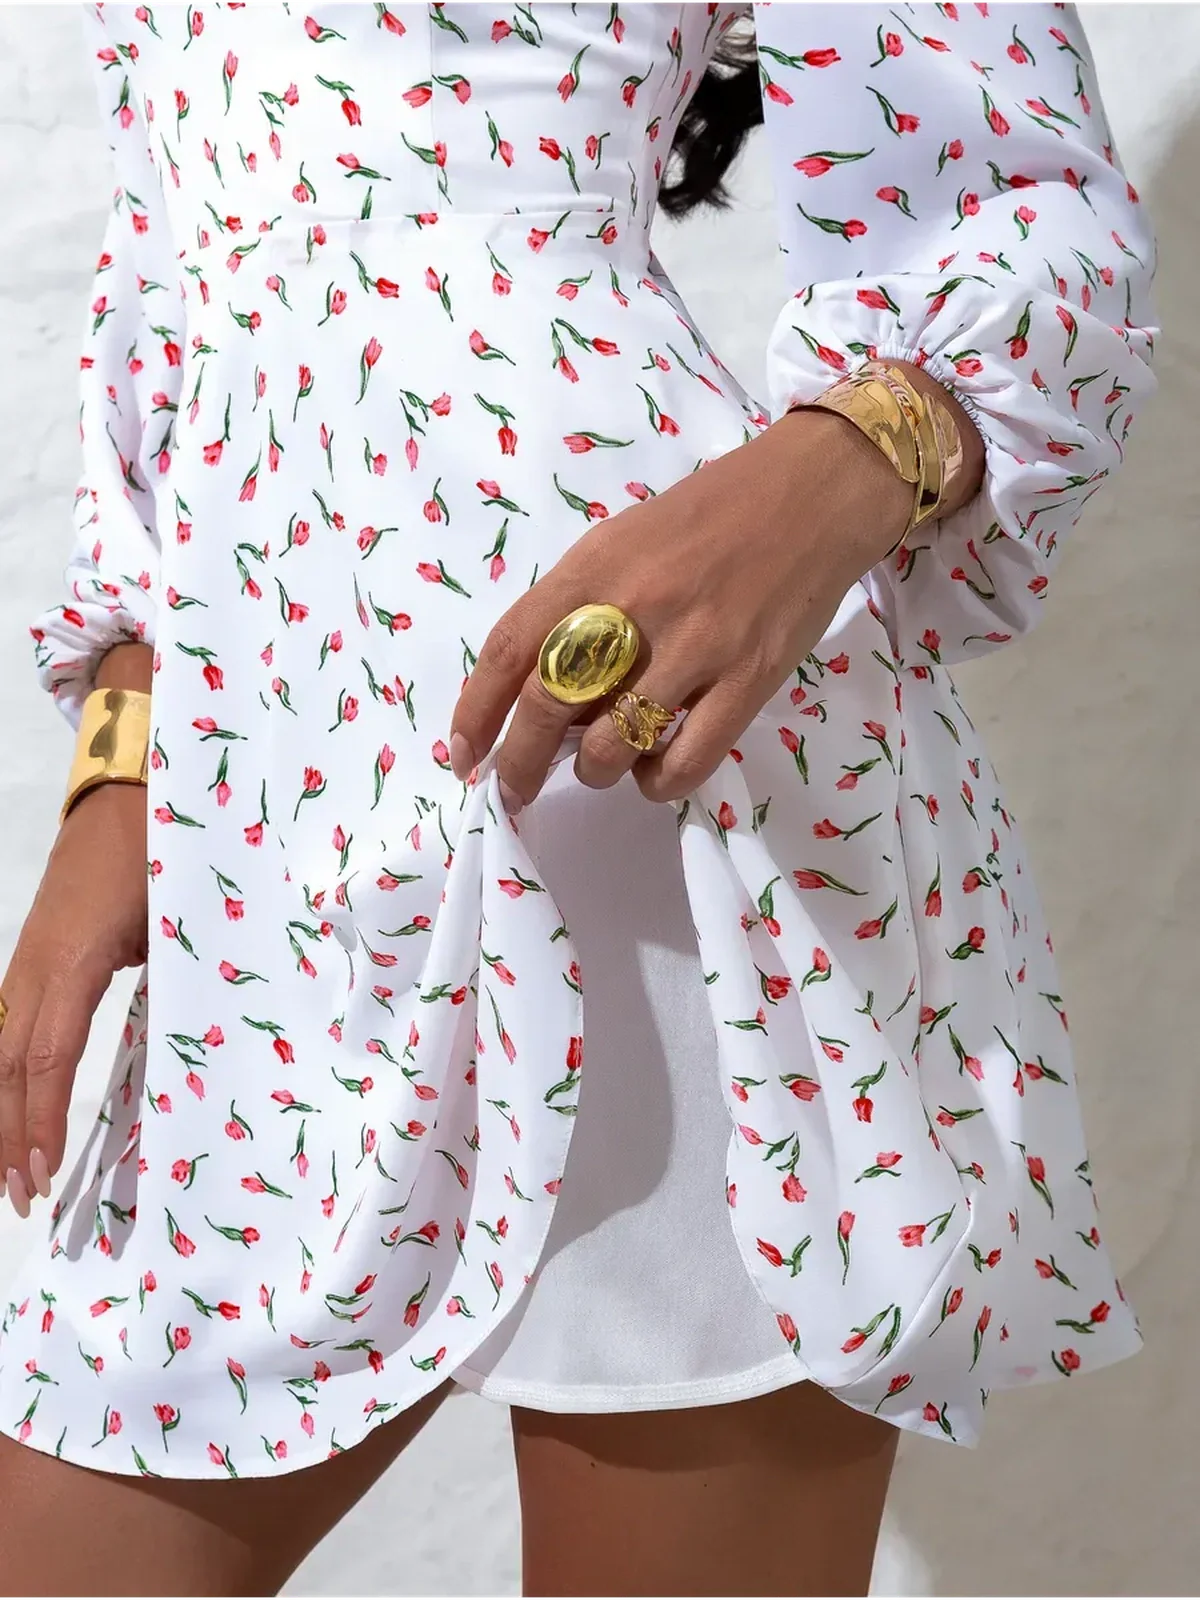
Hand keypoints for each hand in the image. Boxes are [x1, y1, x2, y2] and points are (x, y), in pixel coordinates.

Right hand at [0, 776, 148, 1218]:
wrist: (126, 794)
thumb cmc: (162, 851)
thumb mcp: (176, 919)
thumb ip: (179, 980)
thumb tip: (200, 1045)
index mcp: (73, 959)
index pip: (47, 1056)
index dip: (40, 1119)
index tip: (40, 1174)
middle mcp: (35, 964)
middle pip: (7, 1064)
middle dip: (5, 1135)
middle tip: (17, 1198)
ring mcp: (26, 959)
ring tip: (5, 1172)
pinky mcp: (32, 956)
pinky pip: (7, 1026)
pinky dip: (4, 1075)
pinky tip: (9, 1107)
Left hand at [449, 406, 915, 810]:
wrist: (810, 497)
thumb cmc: (706, 520)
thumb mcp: (621, 544)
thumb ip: (576, 609)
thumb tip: (540, 696)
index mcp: (592, 568)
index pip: (508, 649)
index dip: (475, 714)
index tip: (464, 757)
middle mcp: (634, 606)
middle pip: (549, 706)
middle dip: (521, 764)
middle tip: (517, 789)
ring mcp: (695, 646)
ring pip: (613, 745)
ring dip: (596, 772)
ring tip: (606, 763)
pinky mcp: (748, 680)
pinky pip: (686, 762)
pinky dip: (658, 783)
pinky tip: (658, 770)